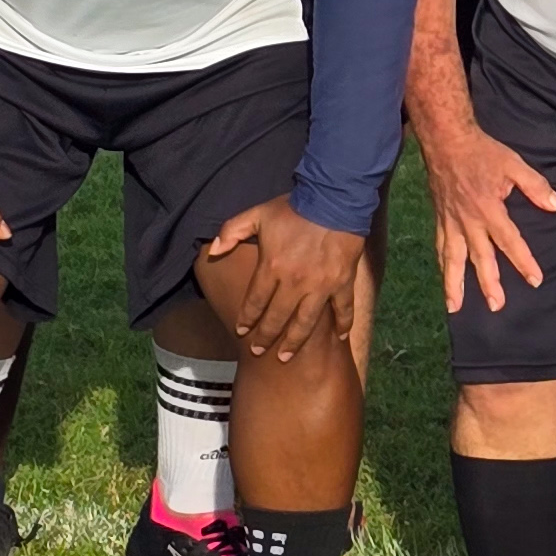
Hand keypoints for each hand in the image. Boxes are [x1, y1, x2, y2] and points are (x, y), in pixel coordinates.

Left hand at [202, 196, 369, 362]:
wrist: (335, 199)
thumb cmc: (295, 208)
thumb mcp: (258, 214)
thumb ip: (232, 231)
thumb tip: (212, 250)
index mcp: (272, 268)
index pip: (255, 302)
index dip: (247, 319)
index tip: (242, 330)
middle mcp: (295, 284)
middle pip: (277, 318)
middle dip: (265, 337)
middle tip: (259, 350)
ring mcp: (321, 286)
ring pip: (306, 323)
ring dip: (294, 342)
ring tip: (285, 356)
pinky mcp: (342, 283)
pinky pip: (343, 309)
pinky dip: (343, 325)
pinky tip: (340, 338)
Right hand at [419, 124, 555, 314]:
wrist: (447, 141)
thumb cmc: (483, 152)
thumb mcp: (514, 164)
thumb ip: (536, 187)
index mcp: (489, 209)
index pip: (510, 241)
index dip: (523, 262)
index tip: (535, 280)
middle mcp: (469, 221)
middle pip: (480, 258)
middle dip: (488, 284)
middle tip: (496, 306)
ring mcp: (451, 222)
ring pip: (453, 259)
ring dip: (454, 285)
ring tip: (455, 308)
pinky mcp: (440, 219)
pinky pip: (441, 247)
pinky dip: (442, 265)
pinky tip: (445, 278)